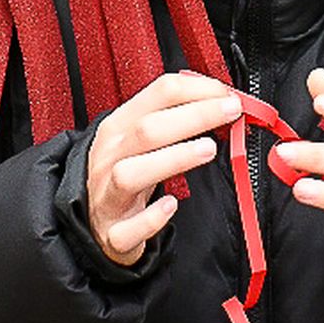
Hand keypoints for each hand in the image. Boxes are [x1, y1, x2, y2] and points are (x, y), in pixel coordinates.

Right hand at [86, 72, 240, 267]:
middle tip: (231, 112)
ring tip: (208, 149)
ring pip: (130, 173)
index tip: (227, 95)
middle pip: (148, 129)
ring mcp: (108, 195)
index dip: (198, 89)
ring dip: (173, 158)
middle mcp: (111, 156)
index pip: (158, 93)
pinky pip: (128, 228)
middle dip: (194, 116)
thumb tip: (222, 102)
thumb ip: (174, 118)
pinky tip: (171, 205)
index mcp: (120, 126)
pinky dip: (151, 217)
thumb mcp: (139, 138)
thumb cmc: (123, 172)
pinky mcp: (113, 233)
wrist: (92, 219)